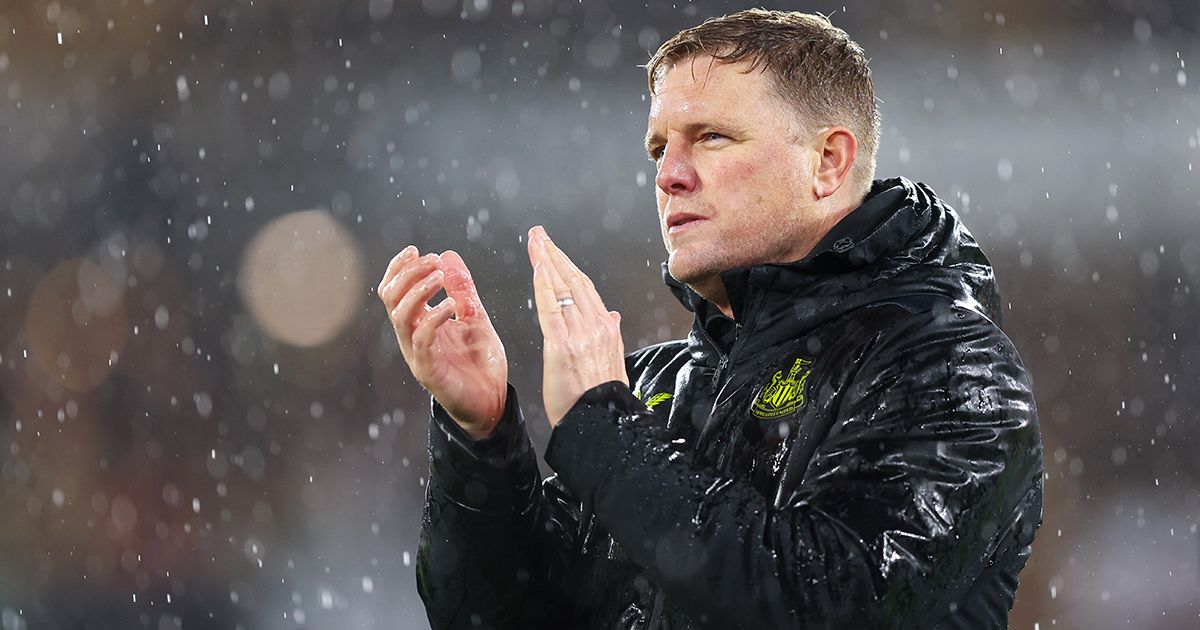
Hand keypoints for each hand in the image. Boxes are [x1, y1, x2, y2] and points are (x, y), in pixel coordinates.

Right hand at [378, 246, 507, 439]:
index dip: (399, 268)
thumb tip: (448, 254)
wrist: (493, 402)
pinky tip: (450, 305)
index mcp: (419, 323)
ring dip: (417, 291)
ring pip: (400, 316)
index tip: (416, 250)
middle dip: (408, 274)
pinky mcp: (429, 371)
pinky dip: (433, 318)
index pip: (394, 290)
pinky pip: (422, 340)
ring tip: (439, 276)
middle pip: (391, 299)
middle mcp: (412, 337)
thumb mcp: (475, 317)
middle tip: (431, 260)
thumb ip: (462, 289)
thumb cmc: (480, 363)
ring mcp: (417, 354)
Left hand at [527, 226, 627, 426]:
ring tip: (535, 242)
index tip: (557, 252)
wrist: (604, 423)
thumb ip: (611, 336)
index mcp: (608, 330)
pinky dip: (545, 284)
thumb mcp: (614, 363)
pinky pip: (551, 307)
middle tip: (541, 236)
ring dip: (547, 261)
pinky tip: (538, 268)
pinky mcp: (562, 345)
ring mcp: (580, 334)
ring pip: (563, 288)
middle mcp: (597, 326)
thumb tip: (614, 316)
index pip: (586, 289)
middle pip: (574, 281)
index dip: (569, 267)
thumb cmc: (604, 401)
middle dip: (556, 254)